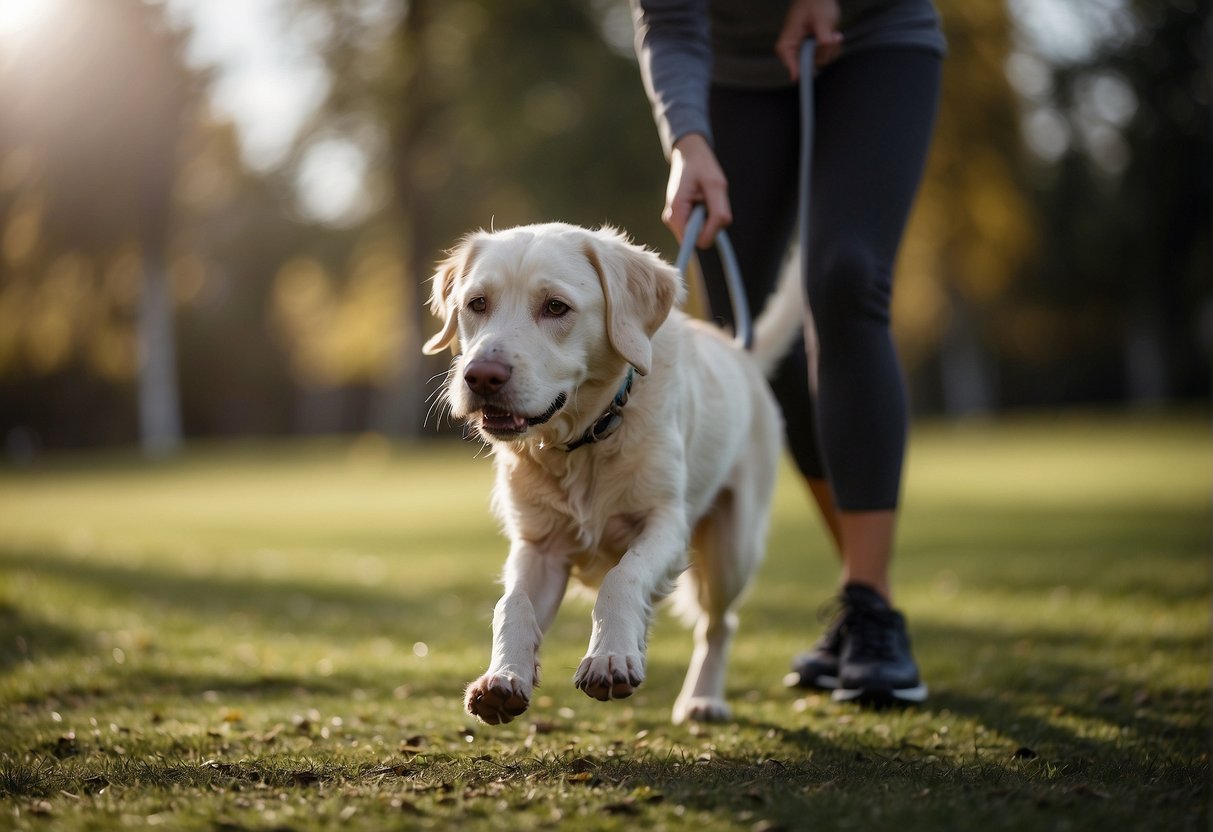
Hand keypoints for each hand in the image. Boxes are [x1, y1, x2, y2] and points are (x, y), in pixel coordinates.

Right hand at [664, 133, 731, 248]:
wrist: (689, 154)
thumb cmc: (703, 166)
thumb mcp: (717, 186)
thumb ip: (718, 214)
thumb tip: (710, 241)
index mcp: (676, 212)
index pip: (692, 242)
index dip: (706, 235)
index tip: (713, 219)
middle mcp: (671, 220)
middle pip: (697, 239)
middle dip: (710, 224)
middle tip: (709, 200)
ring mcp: (675, 220)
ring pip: (699, 234)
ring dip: (708, 219)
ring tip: (705, 198)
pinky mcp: (680, 218)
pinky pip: (698, 227)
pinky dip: (705, 216)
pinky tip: (701, 201)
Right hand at [775, 0, 843, 79]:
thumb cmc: (816, 2)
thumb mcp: (822, 20)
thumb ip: (823, 41)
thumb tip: (823, 60)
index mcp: (789, 39)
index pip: (786, 57)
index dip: (793, 68)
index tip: (797, 77)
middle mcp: (795, 48)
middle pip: (809, 63)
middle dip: (825, 52)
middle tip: (835, 37)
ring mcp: (806, 50)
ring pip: (820, 61)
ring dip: (832, 50)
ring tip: (836, 34)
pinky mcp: (815, 49)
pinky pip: (826, 56)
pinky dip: (834, 48)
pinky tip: (835, 36)